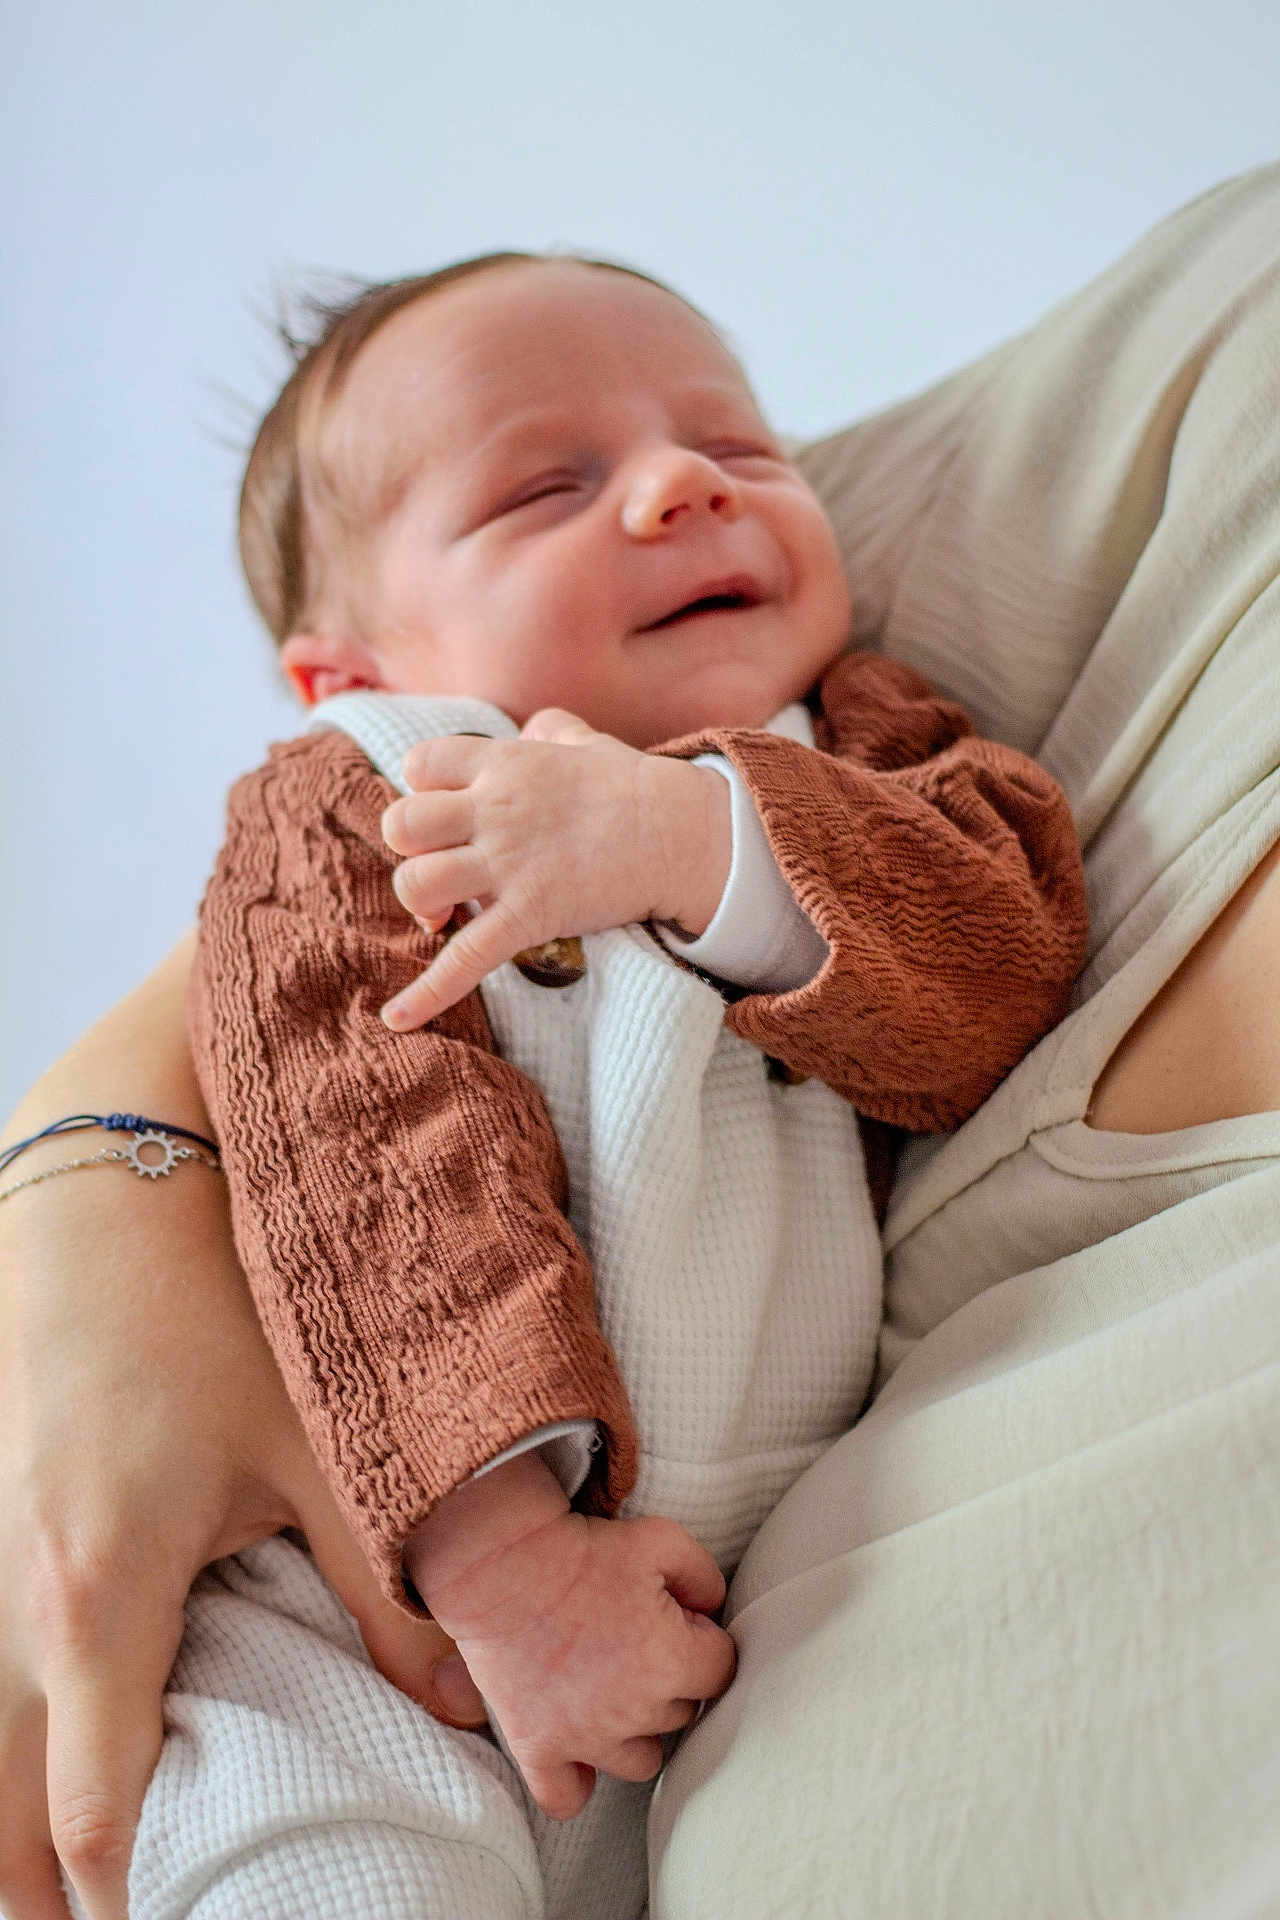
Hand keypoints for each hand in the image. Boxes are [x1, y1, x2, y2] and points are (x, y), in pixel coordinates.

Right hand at [0, 947, 485, 1919]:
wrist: (108, 1189)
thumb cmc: (208, 1314)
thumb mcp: (317, 1449)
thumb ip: (393, 1589)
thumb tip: (470, 1699)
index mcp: (99, 1600)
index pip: (94, 1817)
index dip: (143, 1898)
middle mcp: (18, 1605)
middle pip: (4, 1822)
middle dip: (65, 1891)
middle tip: (160, 1905)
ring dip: (35, 1814)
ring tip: (127, 1849)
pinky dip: (25, 1734)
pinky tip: (95, 1725)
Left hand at [380, 709, 731, 1030]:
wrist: (682, 831)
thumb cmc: (634, 787)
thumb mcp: (586, 743)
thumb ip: (550, 733)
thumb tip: (536, 733)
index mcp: (503, 764)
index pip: (419, 765)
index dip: (421, 790)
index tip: (447, 813)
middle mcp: (494, 811)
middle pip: (401, 826)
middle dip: (408, 851)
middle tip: (443, 867)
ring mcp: (509, 865)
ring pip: (415, 884)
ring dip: (419, 905)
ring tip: (444, 917)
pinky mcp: (530, 915)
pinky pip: (463, 960)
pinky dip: (425, 994)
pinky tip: (397, 1020)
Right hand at [405, 1453, 736, 1818]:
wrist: (502, 1564)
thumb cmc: (583, 1550)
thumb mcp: (663, 1540)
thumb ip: (706, 1578)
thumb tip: (712, 1609)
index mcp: (671, 1662)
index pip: (721, 1669)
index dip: (703, 1637)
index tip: (678, 1617)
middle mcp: (634, 1711)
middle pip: (683, 1712)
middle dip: (671, 1677)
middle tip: (636, 1636)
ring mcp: (585, 1736)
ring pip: (643, 1760)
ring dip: (638, 1728)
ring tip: (615, 1687)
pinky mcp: (538, 1747)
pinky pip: (566, 1798)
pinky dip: (577, 1783)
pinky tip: (580, 1753)